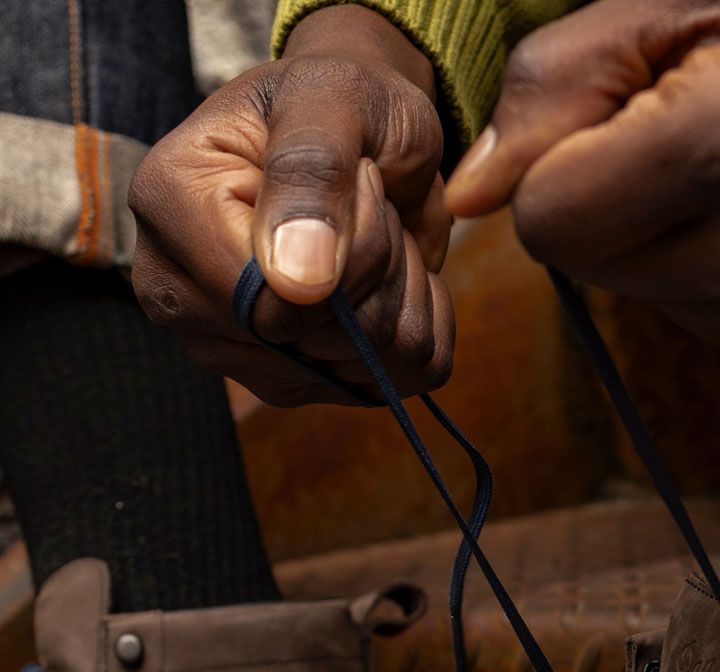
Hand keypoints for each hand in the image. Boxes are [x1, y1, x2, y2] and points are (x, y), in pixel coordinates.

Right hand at [130, 4, 453, 405]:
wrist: (363, 137)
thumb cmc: (340, 103)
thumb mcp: (334, 100)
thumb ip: (312, 171)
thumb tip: (297, 283)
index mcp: (168, 208)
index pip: (268, 299)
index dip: (348, 255)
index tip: (364, 180)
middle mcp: (179, 294)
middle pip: (312, 344)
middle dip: (380, 273)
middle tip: (376, 205)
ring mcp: (231, 349)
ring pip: (357, 371)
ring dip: (402, 299)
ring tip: (382, 236)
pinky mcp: (288, 380)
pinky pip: (385, 385)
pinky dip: (415, 331)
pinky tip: (393, 279)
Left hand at [448, 0, 719, 376]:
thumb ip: (563, 81)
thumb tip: (471, 194)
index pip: (547, 221)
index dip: (563, 162)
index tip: (629, 107)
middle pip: (591, 265)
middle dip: (615, 194)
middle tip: (706, 119)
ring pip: (645, 297)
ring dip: (667, 234)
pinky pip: (704, 323)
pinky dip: (717, 272)